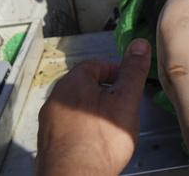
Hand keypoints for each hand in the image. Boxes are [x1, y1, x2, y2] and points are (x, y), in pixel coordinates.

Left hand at [36, 39, 151, 175]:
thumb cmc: (102, 139)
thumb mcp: (127, 99)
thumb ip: (133, 71)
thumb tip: (139, 44)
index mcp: (73, 82)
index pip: (96, 65)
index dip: (116, 73)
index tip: (129, 86)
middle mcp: (56, 99)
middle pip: (85, 86)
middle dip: (105, 93)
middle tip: (123, 107)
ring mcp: (49, 123)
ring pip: (76, 108)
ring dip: (93, 112)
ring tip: (111, 127)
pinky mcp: (48, 143)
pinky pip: (69, 128)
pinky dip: (83, 130)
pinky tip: (95, 143)